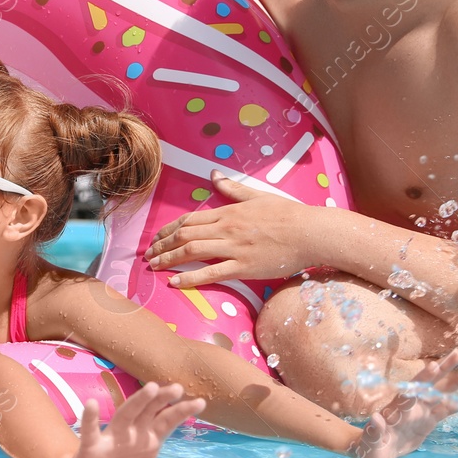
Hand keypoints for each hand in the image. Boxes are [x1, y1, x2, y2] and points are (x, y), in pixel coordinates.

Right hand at [60, 382, 207, 457]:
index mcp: (148, 439)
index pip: (167, 421)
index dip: (182, 411)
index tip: (201, 402)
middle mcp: (132, 433)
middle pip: (149, 411)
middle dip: (163, 400)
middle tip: (178, 388)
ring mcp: (112, 437)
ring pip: (126, 415)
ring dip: (138, 402)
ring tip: (152, 388)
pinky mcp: (92, 446)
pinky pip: (90, 431)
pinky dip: (90, 418)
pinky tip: (92, 404)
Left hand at [144, 172, 332, 285]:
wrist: (310, 232)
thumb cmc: (287, 214)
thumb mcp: (257, 196)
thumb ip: (232, 188)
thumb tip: (213, 175)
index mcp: (228, 212)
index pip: (189, 220)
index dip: (168, 229)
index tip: (156, 237)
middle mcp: (226, 229)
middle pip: (184, 235)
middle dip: (162, 245)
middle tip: (147, 255)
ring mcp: (233, 248)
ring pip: (191, 252)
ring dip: (168, 259)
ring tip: (154, 267)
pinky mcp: (243, 267)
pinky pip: (211, 274)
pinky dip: (190, 278)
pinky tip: (175, 282)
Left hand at [349, 350, 457, 457]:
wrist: (379, 449)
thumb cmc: (372, 443)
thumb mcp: (371, 439)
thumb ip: (375, 430)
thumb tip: (376, 418)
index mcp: (398, 406)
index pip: (412, 388)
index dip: (422, 378)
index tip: (433, 366)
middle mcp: (413, 403)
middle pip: (430, 383)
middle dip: (444, 368)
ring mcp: (423, 410)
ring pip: (443, 393)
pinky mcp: (430, 420)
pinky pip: (448, 410)